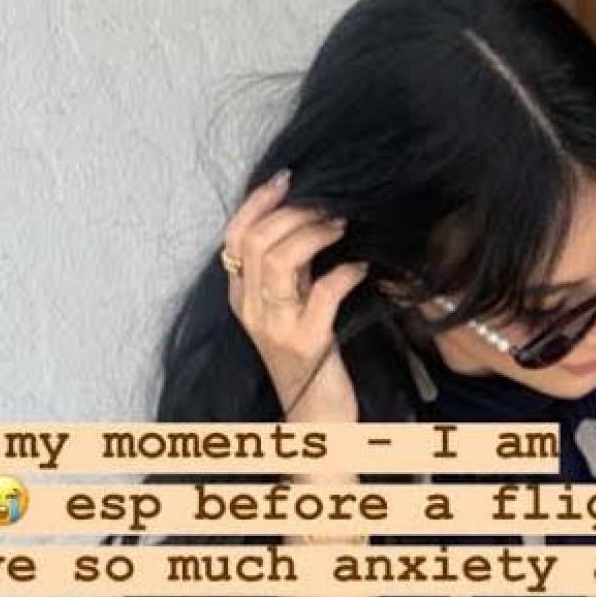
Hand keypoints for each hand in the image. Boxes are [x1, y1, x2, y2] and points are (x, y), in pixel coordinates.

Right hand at [221, 169, 368, 421]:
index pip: (234, 235)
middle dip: (294, 212)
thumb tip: (307, 217)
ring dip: (314, 234)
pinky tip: (361, 268)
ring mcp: (276, 327)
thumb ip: (291, 268)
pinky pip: (323, 293)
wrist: (316, 419)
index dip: (258, 200)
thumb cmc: (308, 357)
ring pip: (279, 261)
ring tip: (341, 227)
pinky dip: (345, 272)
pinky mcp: (307, 343)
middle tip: (328, 206)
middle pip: (256, 240)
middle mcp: (251, 309)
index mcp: (241, 296)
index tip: (288, 177)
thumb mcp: (290, 305)